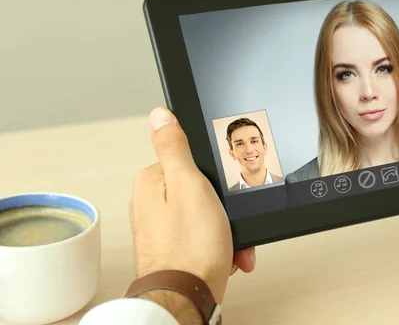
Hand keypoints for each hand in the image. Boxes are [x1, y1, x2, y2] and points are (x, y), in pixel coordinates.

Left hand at [129, 107, 255, 302]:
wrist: (186, 299)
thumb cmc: (190, 248)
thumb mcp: (189, 185)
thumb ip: (175, 148)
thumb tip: (160, 115)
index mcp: (152, 181)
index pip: (191, 162)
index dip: (215, 178)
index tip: (223, 194)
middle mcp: (152, 203)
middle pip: (201, 190)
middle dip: (223, 209)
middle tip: (228, 222)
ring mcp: (162, 227)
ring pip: (207, 215)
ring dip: (226, 230)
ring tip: (230, 244)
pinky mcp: (173, 247)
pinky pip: (204, 236)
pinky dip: (220, 245)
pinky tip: (227, 256)